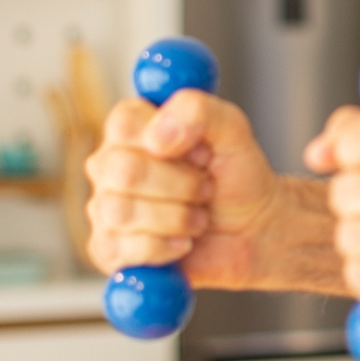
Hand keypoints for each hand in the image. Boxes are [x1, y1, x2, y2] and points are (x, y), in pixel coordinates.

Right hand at [85, 91, 284, 287]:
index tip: (201, 153)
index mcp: (133, 129)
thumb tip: (159, 135)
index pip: (124, 123)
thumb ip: (199, 111)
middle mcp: (111, 165)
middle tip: (206, 189)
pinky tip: (183, 243)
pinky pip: (118, 250)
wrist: (253, 231)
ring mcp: (105, 207)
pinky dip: (163, 249)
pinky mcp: (108, 249)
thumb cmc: (237, 176)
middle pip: (124, 171)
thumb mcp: (233, 131)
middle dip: (182, 185)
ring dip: (177, 218)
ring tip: (199, 218)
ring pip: (121, 212)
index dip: (169, 141)